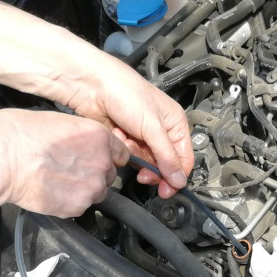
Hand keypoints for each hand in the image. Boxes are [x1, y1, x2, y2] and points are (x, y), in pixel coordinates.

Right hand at [0, 109, 129, 216]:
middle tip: (69, 169)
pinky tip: (51, 190)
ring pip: (96, 193)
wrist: (2, 158)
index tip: (99, 160)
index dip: (108, 157)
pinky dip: (68, 202)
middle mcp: (102, 163)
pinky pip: (80, 207)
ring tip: (57, 180)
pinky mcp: (77, 207)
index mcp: (99, 137)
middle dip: (93, 174)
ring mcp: (91, 188)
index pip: (121, 153)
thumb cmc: (20, 134)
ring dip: (82, 190)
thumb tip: (81, 145)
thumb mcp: (59, 121)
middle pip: (109, 174)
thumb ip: (80, 136)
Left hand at [64, 61, 194, 198]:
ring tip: (128, 142)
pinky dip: (125, 151)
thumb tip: (179, 181)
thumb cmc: (126, 93)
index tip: (167, 190)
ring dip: (136, 157)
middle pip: (165, 165)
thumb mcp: (152, 127)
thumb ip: (167, 157)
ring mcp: (143, 137)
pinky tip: (119, 136)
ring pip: (147, 163)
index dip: (176, 176)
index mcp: (175, 124)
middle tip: (145, 176)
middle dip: (153, 170)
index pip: (183, 159)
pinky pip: (131, 157)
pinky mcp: (127, 140)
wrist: (93, 86)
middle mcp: (161, 131)